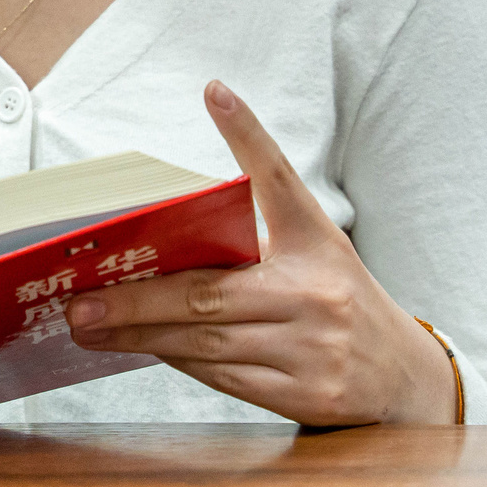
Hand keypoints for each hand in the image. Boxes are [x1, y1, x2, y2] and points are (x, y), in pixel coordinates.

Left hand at [63, 82, 456, 425]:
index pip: (277, 180)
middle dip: (136, 301)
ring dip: (144, 335)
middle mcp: (315, 293)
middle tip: (81, 299)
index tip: (216, 92)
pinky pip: (224, 377)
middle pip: (207, 294)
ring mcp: (314, 348)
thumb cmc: (338, 297)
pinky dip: (181, 361)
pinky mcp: (306, 395)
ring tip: (94, 326)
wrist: (404, 374)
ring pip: (208, 341)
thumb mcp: (312, 244)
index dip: (249, 134)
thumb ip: (256, 214)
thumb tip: (186, 171)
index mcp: (315, 242)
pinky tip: (147, 349)